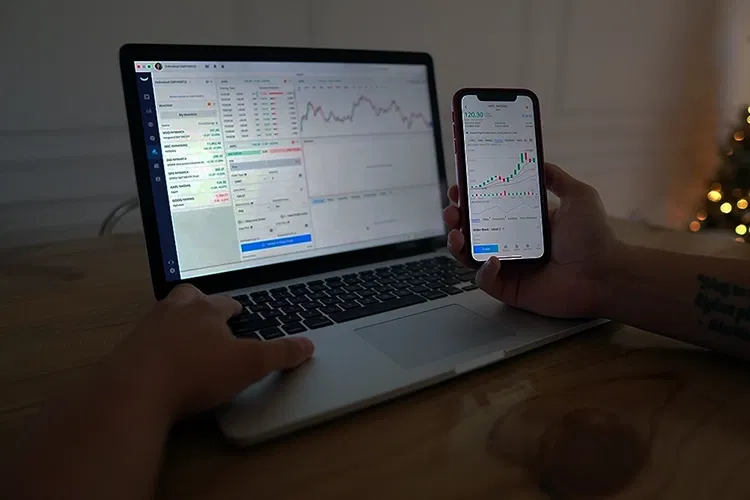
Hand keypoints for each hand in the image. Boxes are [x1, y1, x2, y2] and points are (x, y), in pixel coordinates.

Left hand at [107, 284, 313, 417]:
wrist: (134, 391)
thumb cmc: (196, 372)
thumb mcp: (249, 365)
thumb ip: (280, 354)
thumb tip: (308, 345)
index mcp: (205, 309)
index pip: (225, 302)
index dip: (235, 308)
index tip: (239, 312)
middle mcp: (174, 311)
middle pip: (189, 297)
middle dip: (200, 302)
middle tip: (208, 313)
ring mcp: (146, 328)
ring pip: (165, 314)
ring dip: (176, 321)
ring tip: (186, 335)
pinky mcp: (126, 350)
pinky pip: (145, 339)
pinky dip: (156, 345)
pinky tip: (162, 361)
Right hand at [443, 163, 618, 317]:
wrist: (605, 274)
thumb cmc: (595, 238)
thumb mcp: (578, 197)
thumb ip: (557, 178)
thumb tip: (538, 160)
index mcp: (522, 222)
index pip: (488, 207)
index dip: (470, 198)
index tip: (459, 188)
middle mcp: (511, 243)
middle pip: (472, 230)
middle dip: (456, 220)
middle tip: (452, 211)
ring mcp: (509, 267)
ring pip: (471, 256)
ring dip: (457, 245)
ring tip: (457, 235)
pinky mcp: (510, 289)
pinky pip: (485, 281)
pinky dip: (483, 271)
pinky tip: (491, 261)